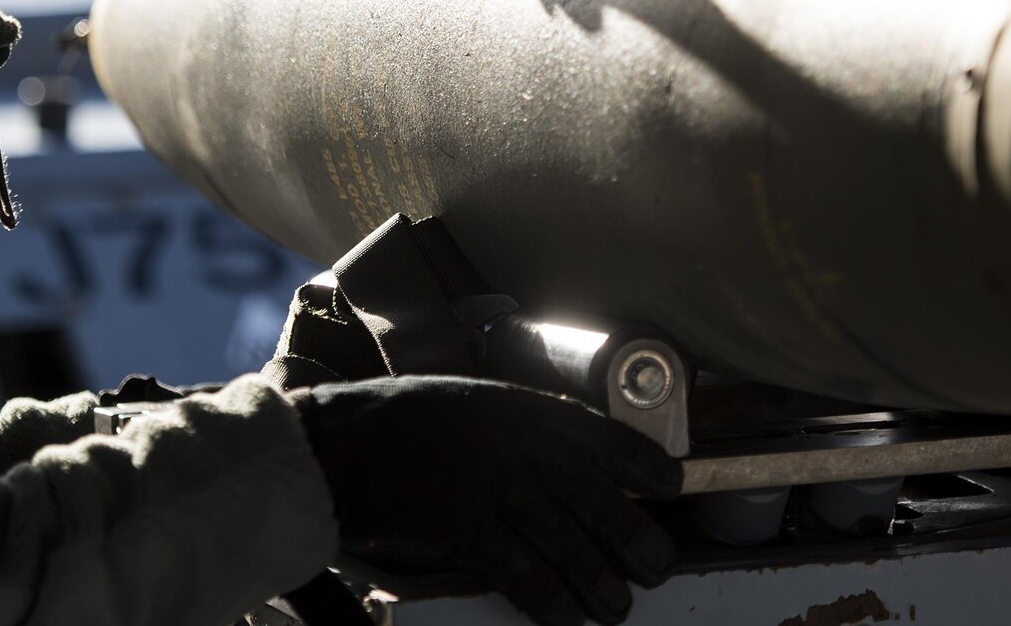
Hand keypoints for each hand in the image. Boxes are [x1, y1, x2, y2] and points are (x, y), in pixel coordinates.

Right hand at [289, 376, 679, 625]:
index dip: (640, 462)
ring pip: (563, 539)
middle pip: (592, 496)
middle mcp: (513, 443)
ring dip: (597, 579)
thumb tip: (566, 471)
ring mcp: (488, 485)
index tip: (670, 484)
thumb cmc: (401, 424)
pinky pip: (520, 570)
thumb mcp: (471, 407)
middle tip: (659, 564)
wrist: (340, 443)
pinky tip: (569, 619)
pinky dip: (549, 599)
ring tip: (619, 607)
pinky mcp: (461, 526)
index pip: (598, 434)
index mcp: (519, 408)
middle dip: (632, 534)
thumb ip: (517, 433)